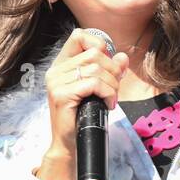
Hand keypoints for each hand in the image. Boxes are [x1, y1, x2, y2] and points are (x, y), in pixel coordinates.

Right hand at [38, 29, 129, 179]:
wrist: (71, 143)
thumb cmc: (84, 115)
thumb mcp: (99, 89)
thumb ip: (110, 71)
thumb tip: (123, 56)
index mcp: (62, 64)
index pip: (79, 36)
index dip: (99, 45)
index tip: (108, 65)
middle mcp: (55, 70)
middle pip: (94, 54)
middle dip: (112, 71)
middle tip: (113, 89)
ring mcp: (56, 82)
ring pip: (96, 69)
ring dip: (112, 85)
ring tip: (111, 98)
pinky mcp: (61, 95)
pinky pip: (94, 84)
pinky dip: (108, 93)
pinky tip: (108, 104)